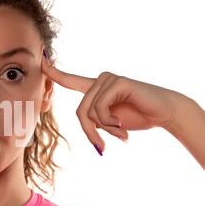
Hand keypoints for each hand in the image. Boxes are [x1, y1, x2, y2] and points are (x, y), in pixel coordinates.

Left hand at [41, 56, 182, 153]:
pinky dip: (109, 122)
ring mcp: (107, 79)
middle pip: (80, 112)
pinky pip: (100, 109)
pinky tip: (122, 124)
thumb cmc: (136, 116)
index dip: (54, 73)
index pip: (70, 80)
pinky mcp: (116, 82)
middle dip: (90, 132)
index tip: (41, 61)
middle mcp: (99, 80)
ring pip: (90, 112)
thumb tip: (88, 129)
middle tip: (103, 145)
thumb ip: (93, 121)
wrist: (163, 113)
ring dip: (105, 129)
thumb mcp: (108, 123)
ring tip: (120, 131)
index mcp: (95, 88)